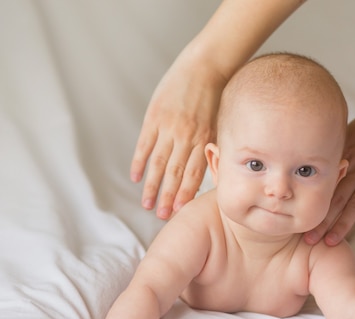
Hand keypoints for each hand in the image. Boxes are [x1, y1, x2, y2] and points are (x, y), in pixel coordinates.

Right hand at [130, 53, 225, 219]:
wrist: (206, 65)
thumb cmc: (215, 96)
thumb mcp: (218, 123)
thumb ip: (211, 147)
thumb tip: (207, 173)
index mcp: (203, 139)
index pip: (192, 174)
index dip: (185, 195)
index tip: (179, 212)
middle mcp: (186, 136)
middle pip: (174, 174)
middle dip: (168, 198)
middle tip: (162, 216)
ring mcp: (168, 127)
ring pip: (158, 163)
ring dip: (152, 186)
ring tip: (147, 204)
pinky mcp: (154, 116)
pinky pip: (144, 144)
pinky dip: (139, 162)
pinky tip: (136, 178)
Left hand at [304, 104, 354, 245]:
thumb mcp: (347, 135)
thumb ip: (333, 154)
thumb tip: (312, 163)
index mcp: (343, 163)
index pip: (324, 190)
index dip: (312, 206)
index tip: (299, 222)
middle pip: (335, 201)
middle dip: (321, 222)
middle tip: (308, 240)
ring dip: (343, 225)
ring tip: (331, 242)